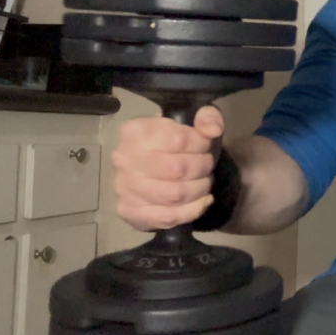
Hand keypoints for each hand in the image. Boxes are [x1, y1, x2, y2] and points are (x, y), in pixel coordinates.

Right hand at [111, 105, 224, 230]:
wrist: (151, 164)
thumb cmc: (175, 141)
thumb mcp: (193, 121)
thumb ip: (207, 117)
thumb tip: (212, 130)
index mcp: (135, 131)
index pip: (178, 139)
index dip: (201, 144)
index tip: (207, 145)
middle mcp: (124, 159)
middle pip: (177, 169)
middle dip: (202, 168)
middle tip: (207, 166)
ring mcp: (123, 187)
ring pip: (175, 195)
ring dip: (200, 189)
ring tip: (204, 182)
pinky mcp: (129, 211)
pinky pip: (167, 217)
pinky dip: (192, 211)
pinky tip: (202, 201)